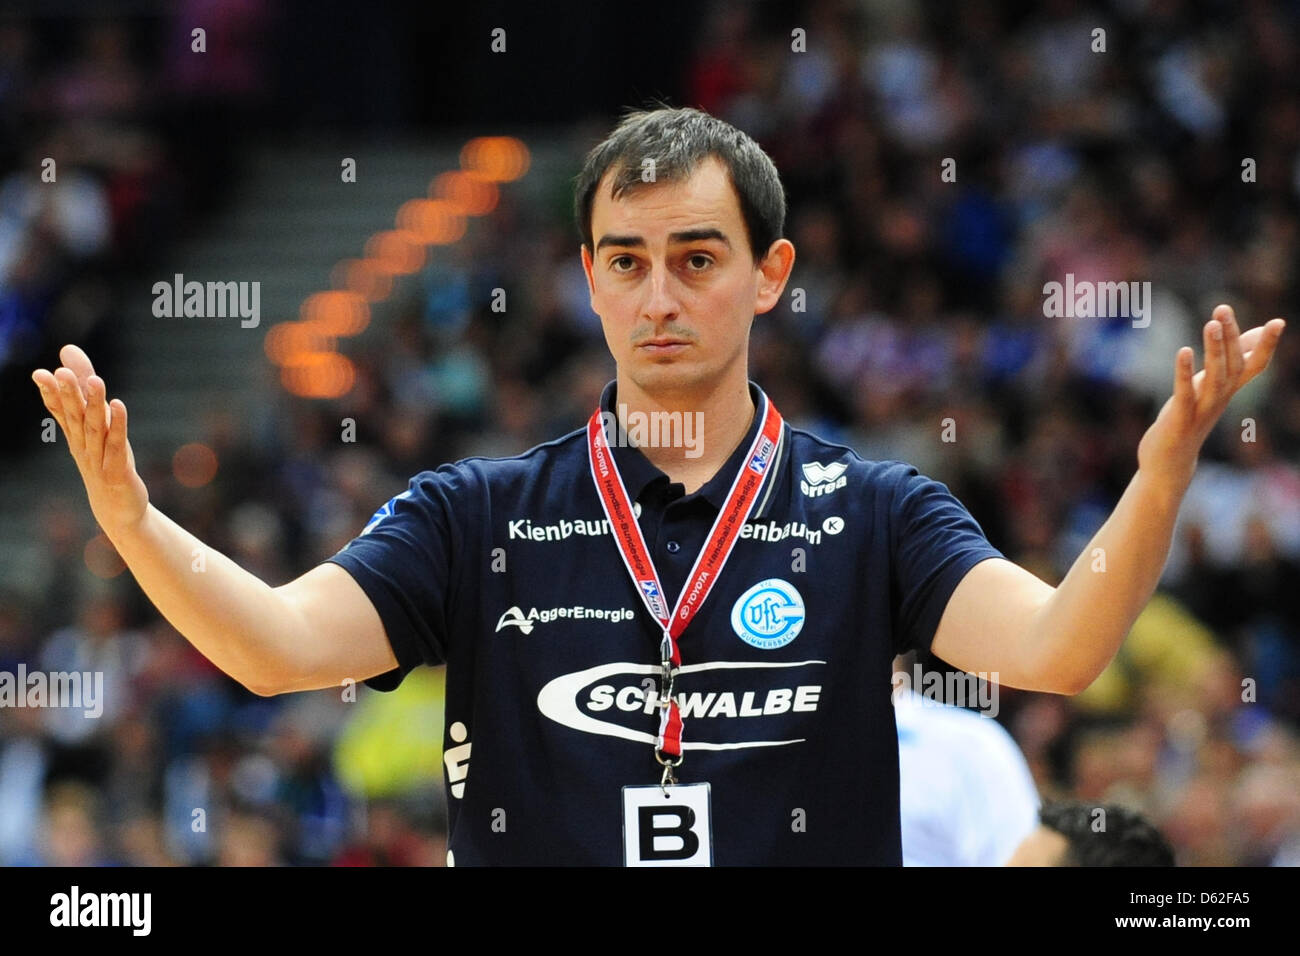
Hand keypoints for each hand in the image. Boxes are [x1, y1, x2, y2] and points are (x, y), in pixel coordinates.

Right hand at [32, 344, 149, 536]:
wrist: (117, 508)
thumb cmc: (105, 459)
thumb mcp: (96, 423)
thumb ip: (86, 388)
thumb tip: (69, 351)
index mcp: (75, 435)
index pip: (59, 411)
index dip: (50, 393)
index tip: (40, 374)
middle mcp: (83, 445)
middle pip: (74, 416)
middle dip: (68, 394)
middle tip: (59, 372)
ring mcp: (99, 459)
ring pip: (94, 428)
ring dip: (93, 405)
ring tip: (95, 380)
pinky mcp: (117, 471)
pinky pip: (117, 444)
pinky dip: (118, 425)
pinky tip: (119, 405)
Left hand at [1137, 304, 1285, 485]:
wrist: (1170, 461)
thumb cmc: (1190, 417)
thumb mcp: (1212, 387)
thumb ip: (1232, 362)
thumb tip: (1256, 333)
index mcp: (1229, 390)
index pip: (1255, 365)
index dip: (1267, 346)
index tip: (1278, 322)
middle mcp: (1221, 398)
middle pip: (1234, 365)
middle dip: (1231, 336)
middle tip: (1223, 308)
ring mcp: (1203, 409)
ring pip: (1215, 377)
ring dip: (1214, 350)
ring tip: (1211, 324)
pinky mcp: (1181, 419)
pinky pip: (1186, 393)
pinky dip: (1185, 372)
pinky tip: (1184, 351)